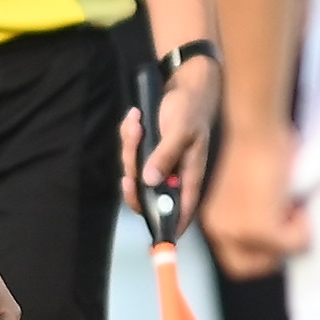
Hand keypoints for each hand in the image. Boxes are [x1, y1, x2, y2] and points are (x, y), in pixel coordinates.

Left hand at [119, 56, 219, 222]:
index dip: (170, 226)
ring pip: (133, 170)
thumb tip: (150, 181)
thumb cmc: (191, 108)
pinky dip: (128, 134)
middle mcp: (173, 173)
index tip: (156, 237)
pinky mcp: (147, 149)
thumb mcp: (181, 131)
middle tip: (128, 164)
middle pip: (146, 194)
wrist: (185, 83)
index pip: (181, 210)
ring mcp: (158, 162)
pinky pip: (129, 151)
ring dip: (129, 147)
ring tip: (136, 122)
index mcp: (189, 175)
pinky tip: (135, 117)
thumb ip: (166, 156)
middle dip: (132, 179)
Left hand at [198, 125, 305, 278]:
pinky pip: (295, 243)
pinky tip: (299, 202)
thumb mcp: (251, 190)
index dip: (261, 253)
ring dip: (293, 236)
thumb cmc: (259, 147)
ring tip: (295, 206)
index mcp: (215, 221)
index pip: (236, 261)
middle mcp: (221, 230)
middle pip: (252, 268)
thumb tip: (284, 235)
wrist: (256, 128)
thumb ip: (258, 215)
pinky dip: (304, 228)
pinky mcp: (262, 228)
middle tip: (292, 224)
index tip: (279, 233)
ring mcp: (240, 231)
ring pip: (277, 256)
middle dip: (278, 251)